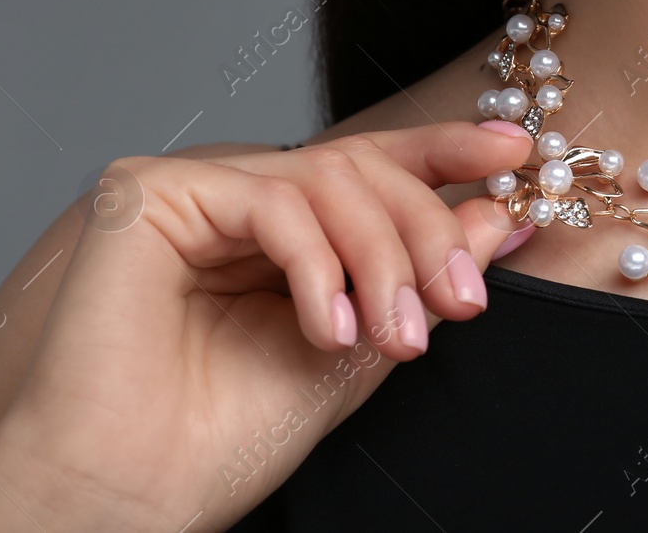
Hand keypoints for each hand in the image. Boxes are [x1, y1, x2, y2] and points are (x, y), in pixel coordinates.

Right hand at [0, 120, 535, 530]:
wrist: (133, 495)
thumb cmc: (228, 436)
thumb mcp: (364, 345)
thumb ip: (422, 276)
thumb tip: (501, 214)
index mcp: (282, 230)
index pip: (371, 167)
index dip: (442, 151)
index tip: (514, 154)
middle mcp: (235, 198)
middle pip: (359, 167)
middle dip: (426, 231)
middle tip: (463, 302)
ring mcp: (192, 191)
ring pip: (324, 177)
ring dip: (380, 258)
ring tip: (395, 338)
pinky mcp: (146, 196)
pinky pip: (270, 200)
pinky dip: (317, 263)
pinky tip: (330, 329)